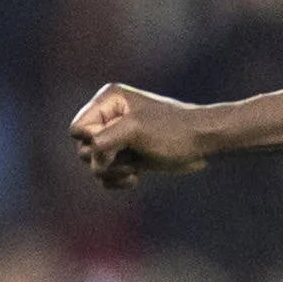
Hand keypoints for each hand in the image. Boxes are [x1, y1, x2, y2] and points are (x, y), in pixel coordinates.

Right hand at [69, 84, 210, 188]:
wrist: (205, 143)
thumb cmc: (174, 131)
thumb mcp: (135, 130)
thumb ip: (104, 140)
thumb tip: (90, 155)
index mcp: (108, 101)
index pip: (78, 129)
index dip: (92, 142)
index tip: (117, 144)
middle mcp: (110, 118)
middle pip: (83, 149)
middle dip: (104, 160)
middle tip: (128, 159)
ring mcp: (118, 138)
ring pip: (94, 164)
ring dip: (112, 172)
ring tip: (134, 170)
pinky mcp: (128, 156)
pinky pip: (106, 175)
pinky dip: (116, 180)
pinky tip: (135, 179)